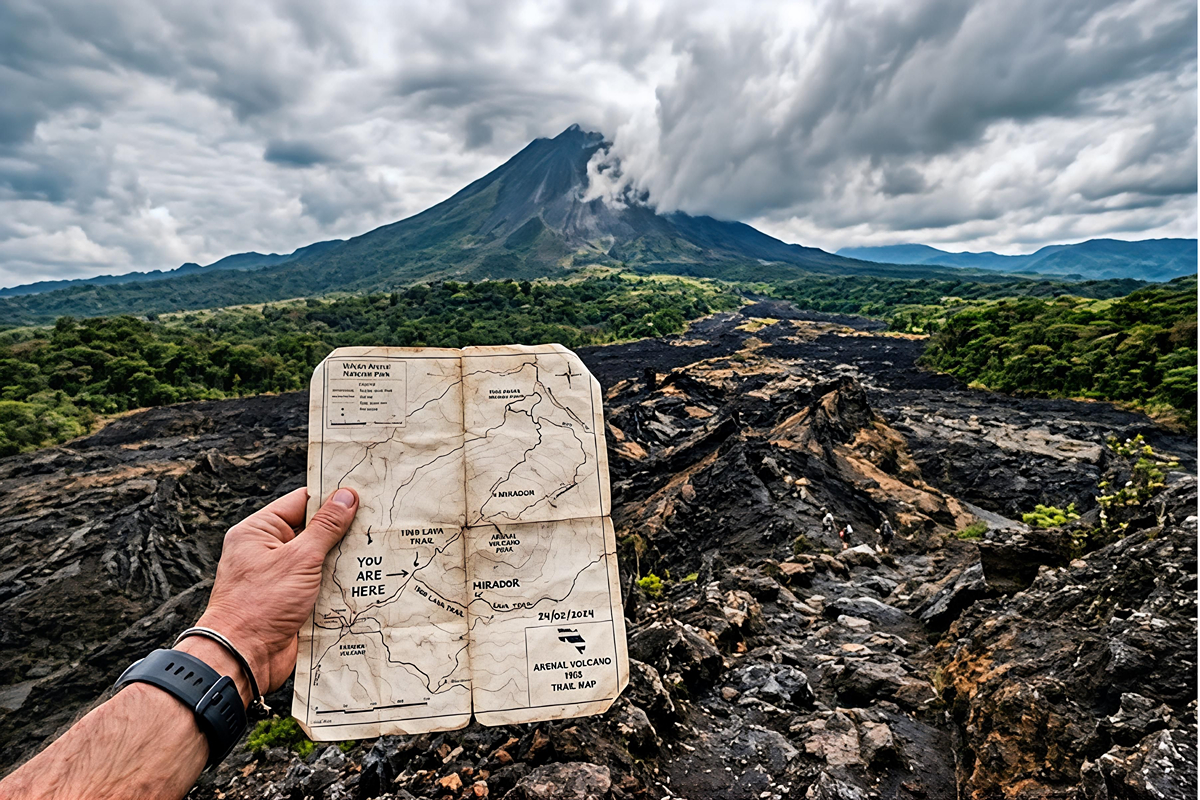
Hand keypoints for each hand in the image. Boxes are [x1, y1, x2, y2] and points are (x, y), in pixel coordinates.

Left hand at [183, 487, 358, 700]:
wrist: (243, 657)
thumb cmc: (261, 604)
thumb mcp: (299, 559)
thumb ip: (326, 527)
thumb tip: (346, 496)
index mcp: (259, 531)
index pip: (301, 502)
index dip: (331, 498)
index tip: (363, 494)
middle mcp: (268, 550)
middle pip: (313, 530)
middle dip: (343, 530)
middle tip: (377, 522)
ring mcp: (281, 576)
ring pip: (321, 558)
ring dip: (344, 558)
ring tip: (378, 549)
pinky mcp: (293, 600)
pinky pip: (321, 583)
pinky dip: (340, 581)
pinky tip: (366, 578)